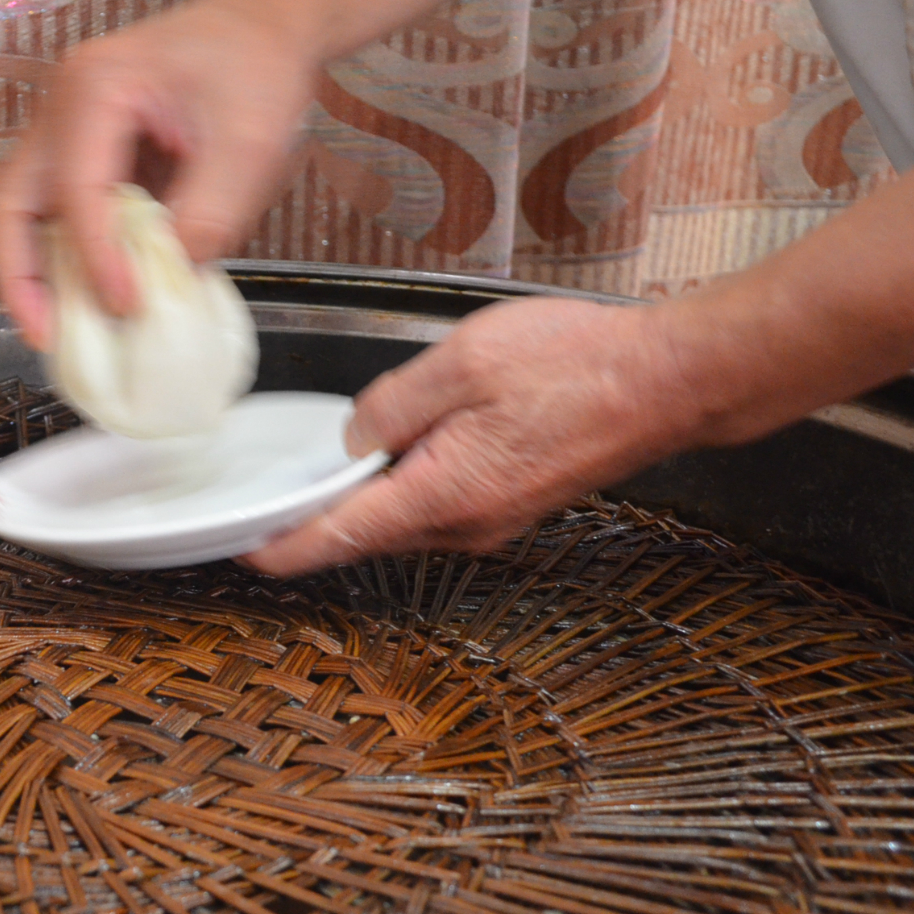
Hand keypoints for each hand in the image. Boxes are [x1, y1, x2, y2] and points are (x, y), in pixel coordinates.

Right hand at [0, 0, 318, 348]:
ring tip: (57, 332)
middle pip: (15, 201)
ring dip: (35, 273)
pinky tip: (90, 300)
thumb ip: (209, 216)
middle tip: (43, 336)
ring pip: (27, 211)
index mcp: (96, 88)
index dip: (96, 257)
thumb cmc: (256, 65)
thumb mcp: (247, 145)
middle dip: (20, 275)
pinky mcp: (88, 154)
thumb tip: (171, 281)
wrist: (264, 27)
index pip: (77, 189)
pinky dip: (69, 259)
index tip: (126, 305)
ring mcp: (69, 130)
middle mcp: (64, 107)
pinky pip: (62, 214)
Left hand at [242, 297, 705, 574]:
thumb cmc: (579, 365)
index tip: (243, 551)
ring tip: (324, 472)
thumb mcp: (464, 362)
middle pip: (367, 536)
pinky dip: (406, 489)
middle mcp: (465, 526)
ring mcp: (492, 522)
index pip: (341, 538)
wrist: (670, 383)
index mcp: (443, 494)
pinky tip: (398, 455)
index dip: (284, 547)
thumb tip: (353, 439)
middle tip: (267, 501)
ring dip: (365, 502)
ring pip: (404, 521)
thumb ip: (394, 404)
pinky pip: (438, 506)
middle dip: (315, 521)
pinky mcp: (511, 507)